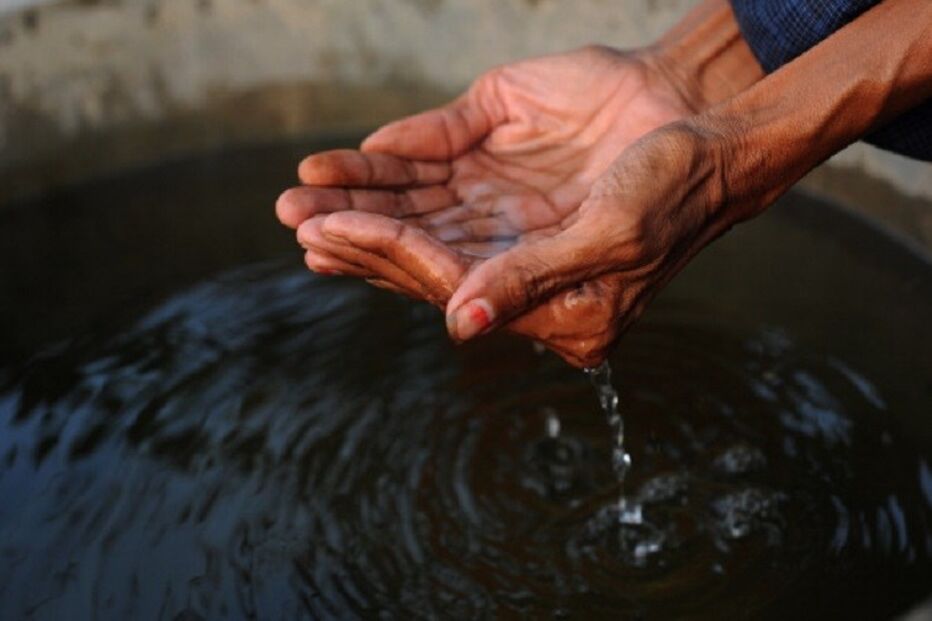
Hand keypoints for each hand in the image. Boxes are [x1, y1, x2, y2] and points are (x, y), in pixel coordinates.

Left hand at [277, 46, 702, 365]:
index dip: (390, 256)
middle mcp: (523, 269)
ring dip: (362, 207)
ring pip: (424, 219)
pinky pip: (441, 176)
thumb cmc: (677, 188)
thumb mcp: (611, 236)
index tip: (331, 234)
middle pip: (425, 258)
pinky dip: (392, 169)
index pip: (453, 285)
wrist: (713, 131)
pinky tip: (349, 168)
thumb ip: (533, 281)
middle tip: (295, 222)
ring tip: (299, 202)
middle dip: (357, 237)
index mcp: (553, 306)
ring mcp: (514, 224)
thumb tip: (459, 326)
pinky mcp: (512, 179)